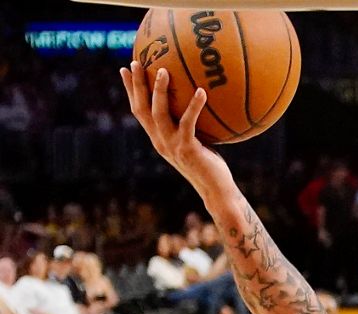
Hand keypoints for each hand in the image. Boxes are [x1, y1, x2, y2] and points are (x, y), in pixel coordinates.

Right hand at [120, 63, 235, 195]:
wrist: (215, 190)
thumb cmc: (210, 165)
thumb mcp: (197, 142)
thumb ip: (191, 125)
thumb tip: (200, 99)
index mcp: (158, 138)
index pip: (138, 111)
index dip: (130, 90)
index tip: (125, 69)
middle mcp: (160, 141)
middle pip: (141, 108)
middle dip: (136, 85)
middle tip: (136, 62)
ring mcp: (171, 145)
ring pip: (159, 113)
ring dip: (159, 91)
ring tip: (164, 70)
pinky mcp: (187, 149)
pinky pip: (188, 123)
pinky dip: (193, 106)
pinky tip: (201, 91)